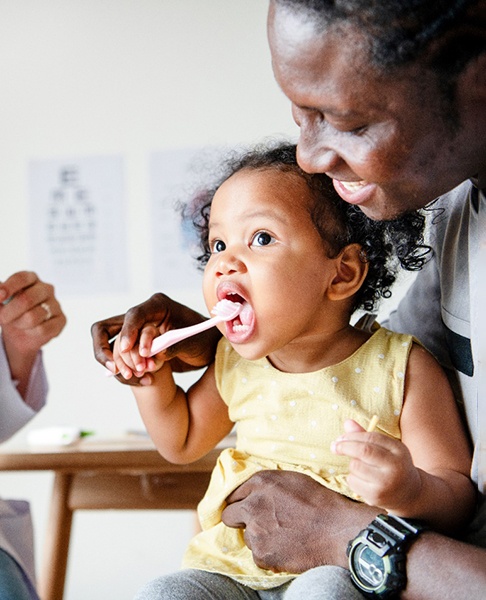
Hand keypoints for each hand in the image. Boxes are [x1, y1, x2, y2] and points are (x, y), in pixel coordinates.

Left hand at [0, 271, 65, 354]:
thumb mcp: (2, 302)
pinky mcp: (61, 320)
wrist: (22, 333)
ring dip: (19, 324)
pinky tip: (31, 330)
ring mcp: (56, 304)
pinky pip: (42, 330)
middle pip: (27, 299)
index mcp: (31, 279)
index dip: (9, 287)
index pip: (22, 278)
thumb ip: (0, 294)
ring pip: (32, 317)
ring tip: (18, 323)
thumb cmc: (11, 312)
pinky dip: (31, 333)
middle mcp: (46, 289)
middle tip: (1, 318)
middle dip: (9, 312)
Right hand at [91, 292, 220, 384]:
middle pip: (106, 328)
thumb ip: (175, 346)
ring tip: (140, 376)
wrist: (206, 350)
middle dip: (108, 350)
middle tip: (118, 369)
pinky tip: (145, 380)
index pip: (133, 315)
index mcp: (157, 306)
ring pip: (109, 346)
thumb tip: (156, 354)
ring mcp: (135, 332)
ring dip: (120, 364)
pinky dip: (126, 372)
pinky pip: (119, 360)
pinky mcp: (133, 347)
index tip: (126, 349)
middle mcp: (142, 317)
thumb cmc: (203, 340)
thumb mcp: (193, 342)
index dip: (127, 332)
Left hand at [221, 470, 376, 573]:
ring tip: (283, 535)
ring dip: (259, 537)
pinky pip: (258, 555)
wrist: (336, 529)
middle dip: (240, 519)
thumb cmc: (319, 502)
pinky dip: (269, 554)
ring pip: (246, 537)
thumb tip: (252, 492)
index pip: (233, 493)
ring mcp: (255, 530)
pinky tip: (286, 547)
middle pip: (229, 515)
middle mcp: (252, 504)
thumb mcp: (291, 480)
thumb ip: (266, 485)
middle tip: (258, 524)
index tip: (245, 508)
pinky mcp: (261, 553)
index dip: (240, 502)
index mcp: (260, 482)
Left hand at [331, 419, 421, 513]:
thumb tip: (347, 422)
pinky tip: (364, 481)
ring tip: (362, 469)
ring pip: (356, 466)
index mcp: (399, 450)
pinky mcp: (376, 496)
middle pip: (364, 451)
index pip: (372, 437)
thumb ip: (366, 436)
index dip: (353, 435)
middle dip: (345, 446)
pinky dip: (352, 479)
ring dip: (352, 465)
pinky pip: (353, 481)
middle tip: (334, 446)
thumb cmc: (391, 464)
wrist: (409, 493)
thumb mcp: (385, 448)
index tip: (340, 438)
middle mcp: (395, 466)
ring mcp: (386, 483)